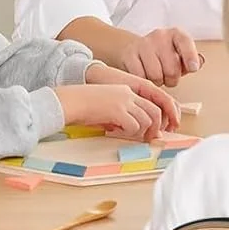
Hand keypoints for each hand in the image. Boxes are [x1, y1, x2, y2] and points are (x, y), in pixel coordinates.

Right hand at [57, 65, 176, 138]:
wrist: (70, 101)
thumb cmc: (84, 107)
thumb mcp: (107, 108)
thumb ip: (122, 116)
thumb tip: (135, 130)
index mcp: (126, 90)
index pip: (151, 102)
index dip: (158, 117)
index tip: (157, 130)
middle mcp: (128, 94)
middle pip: (155, 111)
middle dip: (156, 127)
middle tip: (151, 139)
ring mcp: (124, 102)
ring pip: (147, 119)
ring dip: (142, 131)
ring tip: (132, 135)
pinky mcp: (118, 111)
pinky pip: (134, 126)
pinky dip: (130, 132)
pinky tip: (117, 130)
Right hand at [115, 27, 202, 85]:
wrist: (134, 48)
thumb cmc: (163, 55)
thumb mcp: (180, 55)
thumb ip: (192, 61)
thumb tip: (198, 63)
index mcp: (176, 34)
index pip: (185, 43)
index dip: (190, 57)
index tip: (192, 68)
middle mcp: (160, 36)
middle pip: (171, 69)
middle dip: (172, 80)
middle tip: (168, 77)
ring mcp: (143, 44)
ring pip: (156, 76)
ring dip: (158, 82)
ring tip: (157, 76)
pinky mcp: (130, 54)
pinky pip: (141, 77)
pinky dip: (144, 81)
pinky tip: (145, 75)